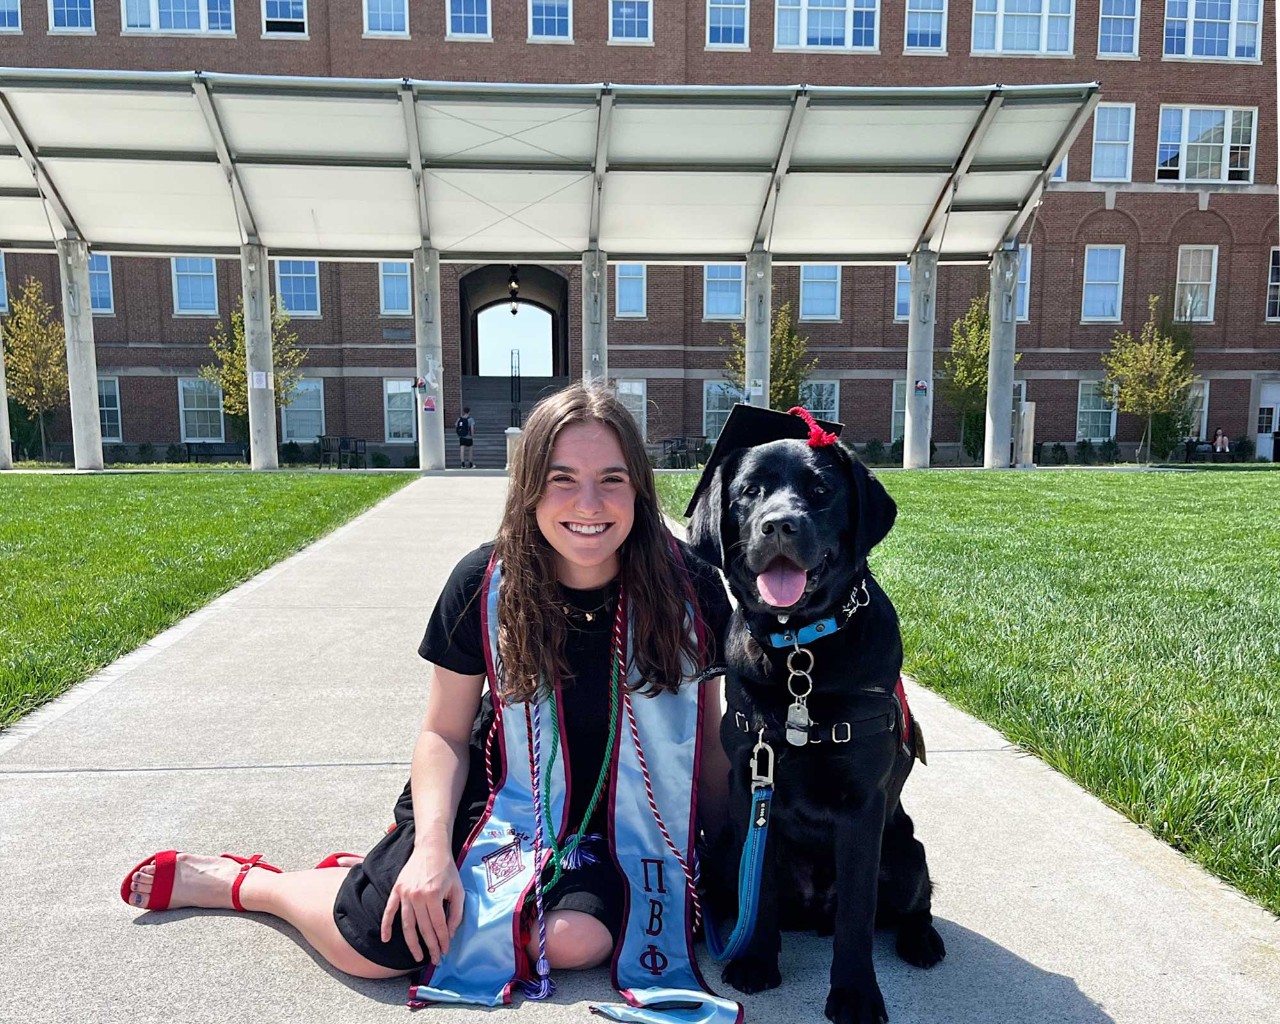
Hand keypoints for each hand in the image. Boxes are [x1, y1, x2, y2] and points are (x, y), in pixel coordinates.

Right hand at [380, 841, 464, 964]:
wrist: (431, 848)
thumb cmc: (447, 869)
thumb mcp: (458, 889)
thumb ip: (456, 912)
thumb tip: (450, 933)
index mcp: (434, 895)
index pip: (438, 925)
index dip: (442, 940)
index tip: (445, 951)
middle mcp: (417, 896)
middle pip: (423, 928)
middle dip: (430, 946)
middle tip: (434, 959)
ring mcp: (405, 893)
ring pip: (407, 925)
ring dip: (412, 943)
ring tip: (417, 956)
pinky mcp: (396, 890)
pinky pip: (389, 911)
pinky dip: (385, 926)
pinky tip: (385, 939)